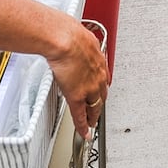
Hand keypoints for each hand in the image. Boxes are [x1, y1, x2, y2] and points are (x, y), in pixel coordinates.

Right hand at [45, 19, 109, 137]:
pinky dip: (83, 125)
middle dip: (99, 104)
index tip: (99, 92)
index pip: (102, 78)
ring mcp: (89, 88)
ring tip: (92, 123)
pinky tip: (84, 132)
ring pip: (94, 107)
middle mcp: (98, 76)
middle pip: (101, 94)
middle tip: (97, 110)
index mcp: (98, 60)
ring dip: (93, 116)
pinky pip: (80, 115)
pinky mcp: (78, 97)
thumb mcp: (79, 36)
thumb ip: (78, 43)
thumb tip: (71, 37)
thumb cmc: (69, 34)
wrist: (65, 40)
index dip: (101, 87)